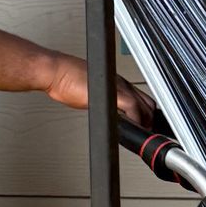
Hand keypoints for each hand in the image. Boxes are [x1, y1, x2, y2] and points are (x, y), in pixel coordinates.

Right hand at [38, 51, 159, 133]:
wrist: (56, 72)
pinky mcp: (113, 94)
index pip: (142, 99)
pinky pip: (134, 109)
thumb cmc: (66, 79)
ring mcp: (119, 87)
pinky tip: (129, 130)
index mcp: (117, 82)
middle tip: (143, 134)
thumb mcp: (90, 91)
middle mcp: (121, 83)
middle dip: (149, 121)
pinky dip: (136, 122)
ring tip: (138, 134)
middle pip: (148, 104)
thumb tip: (107, 112)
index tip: (144, 126)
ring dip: (144, 123)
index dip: (146, 114)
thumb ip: (103, 100)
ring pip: (145, 107)